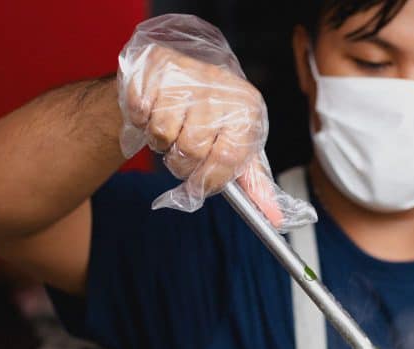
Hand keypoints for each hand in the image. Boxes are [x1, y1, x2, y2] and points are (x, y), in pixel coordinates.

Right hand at [117, 15, 314, 228]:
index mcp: (247, 109)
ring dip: (161, 142)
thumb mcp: (239, 144)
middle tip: (182, 155)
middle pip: (192, 149)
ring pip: (163, 133)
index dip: (210, 180)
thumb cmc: (213, 116)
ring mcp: (187, 75)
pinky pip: (141, 112)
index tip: (200, 185)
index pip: (229, 157)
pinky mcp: (156, 67)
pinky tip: (154, 112)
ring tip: (170, 130)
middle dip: (181, 164)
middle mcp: (221, 88)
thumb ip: (254, 182)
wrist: (183, 75)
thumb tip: (273, 217)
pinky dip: (142, 121)